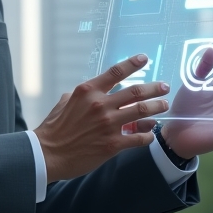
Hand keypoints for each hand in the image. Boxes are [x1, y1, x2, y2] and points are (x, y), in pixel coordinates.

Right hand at [34, 55, 168, 182]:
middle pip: (136, 92)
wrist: (47, 154)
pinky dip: (147, 135)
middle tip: (164, 87)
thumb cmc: (54, 128)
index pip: (116, 72)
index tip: (145, 59)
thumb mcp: (65, 102)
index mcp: (88, 91)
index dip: (133, 64)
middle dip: (154, 88)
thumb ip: (83, 95)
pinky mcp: (113, 144)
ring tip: (164, 106)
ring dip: (157, 108)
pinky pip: (138, 138)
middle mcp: (101, 104)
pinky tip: (150, 134)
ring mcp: (108, 125)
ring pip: (142, 112)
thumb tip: (96, 90)